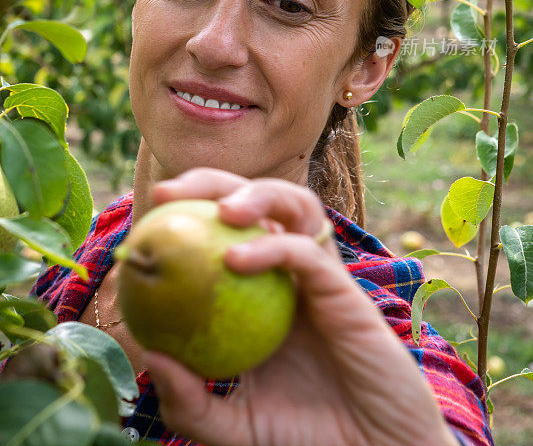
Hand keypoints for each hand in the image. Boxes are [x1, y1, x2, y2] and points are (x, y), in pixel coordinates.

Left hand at [144, 169, 455, 445]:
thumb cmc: (305, 439)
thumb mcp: (232, 427)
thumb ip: (190, 402)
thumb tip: (148, 357)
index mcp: (263, 291)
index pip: (224, 232)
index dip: (186, 214)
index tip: (144, 222)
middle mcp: (290, 272)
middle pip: (255, 201)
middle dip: (212, 182)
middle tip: (166, 194)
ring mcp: (319, 276)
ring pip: (295, 204)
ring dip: (255, 194)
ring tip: (220, 210)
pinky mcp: (344, 290)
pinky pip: (307, 252)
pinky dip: (273, 245)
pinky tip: (237, 259)